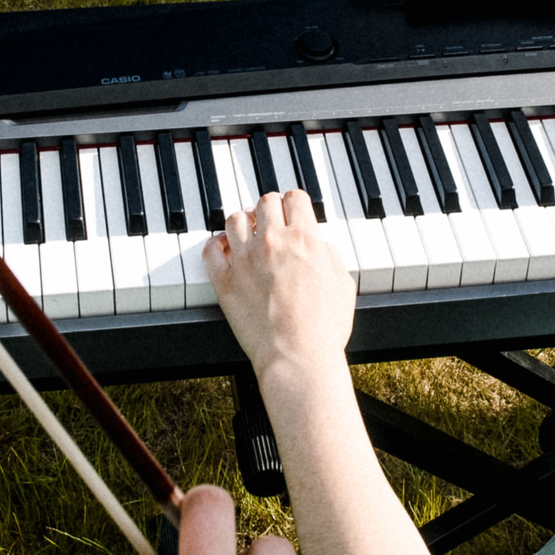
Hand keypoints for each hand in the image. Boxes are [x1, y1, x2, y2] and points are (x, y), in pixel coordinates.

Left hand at [204, 190, 355, 386]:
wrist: (298, 357)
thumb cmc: (324, 329)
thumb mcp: (344, 284)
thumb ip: (330, 256)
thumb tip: (319, 246)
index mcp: (305, 238)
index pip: (295, 198)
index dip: (295, 203)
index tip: (293, 210)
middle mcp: (273, 241)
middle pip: (264, 203)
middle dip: (270, 209)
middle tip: (271, 220)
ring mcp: (245, 260)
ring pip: (234, 219)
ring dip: (243, 222)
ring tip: (247, 232)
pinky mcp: (225, 281)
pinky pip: (210, 249)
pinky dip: (216, 244)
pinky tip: (223, 248)